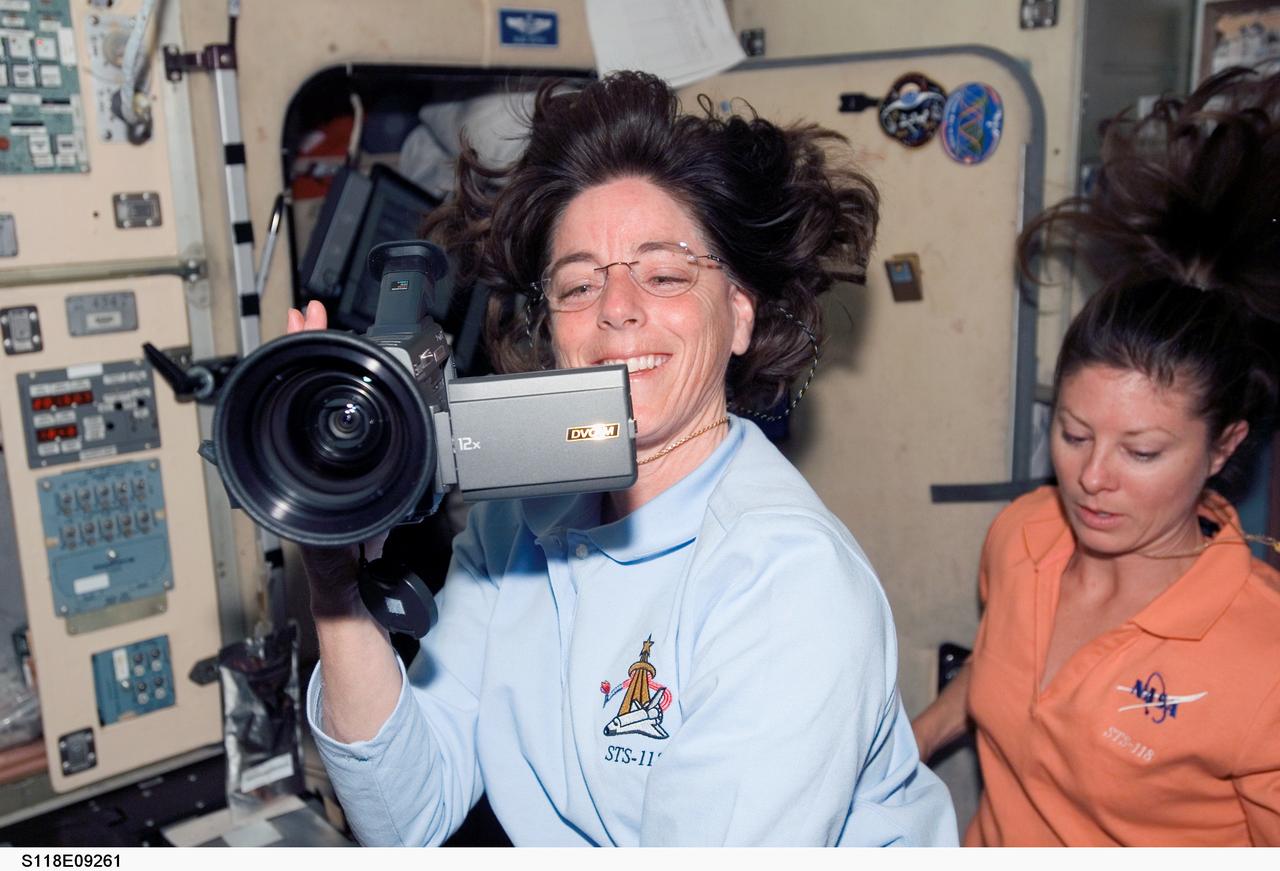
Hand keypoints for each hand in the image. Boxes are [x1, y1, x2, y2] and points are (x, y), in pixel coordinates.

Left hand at [281, 300, 387, 615]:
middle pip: (293, 391)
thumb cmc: (341, 576)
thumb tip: (357, 524)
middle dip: (303, 345)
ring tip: (320, 324)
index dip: (291, 357)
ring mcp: (316, 462)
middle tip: (310, 308)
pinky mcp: (334, 465)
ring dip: (317, 361)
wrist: (345, 595)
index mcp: (293, 478)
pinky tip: (342, 369)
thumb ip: (348, 541)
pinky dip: (333, 386)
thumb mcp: (343, 554)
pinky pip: (327, 417)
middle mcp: (298, 464)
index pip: (284, 404)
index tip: (300, 321)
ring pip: (309, 400)